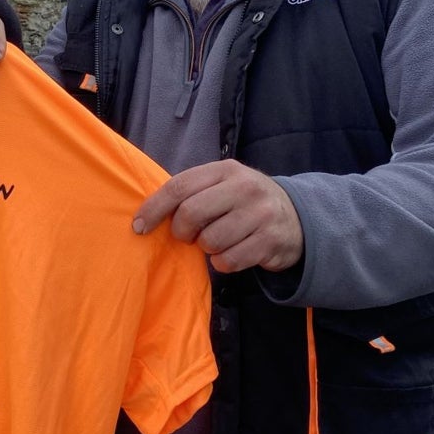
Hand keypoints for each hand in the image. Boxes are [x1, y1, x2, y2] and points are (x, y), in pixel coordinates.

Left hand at [133, 159, 303, 272]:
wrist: (296, 218)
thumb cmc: (244, 202)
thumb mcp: (223, 185)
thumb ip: (193, 192)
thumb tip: (148, 214)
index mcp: (225, 170)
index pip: (179, 187)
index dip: (154, 208)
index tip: (138, 226)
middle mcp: (244, 188)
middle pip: (191, 214)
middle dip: (181, 231)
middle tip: (186, 236)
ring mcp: (260, 214)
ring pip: (210, 241)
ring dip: (206, 248)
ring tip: (217, 241)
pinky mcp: (269, 241)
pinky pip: (228, 261)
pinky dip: (223, 263)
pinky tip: (232, 252)